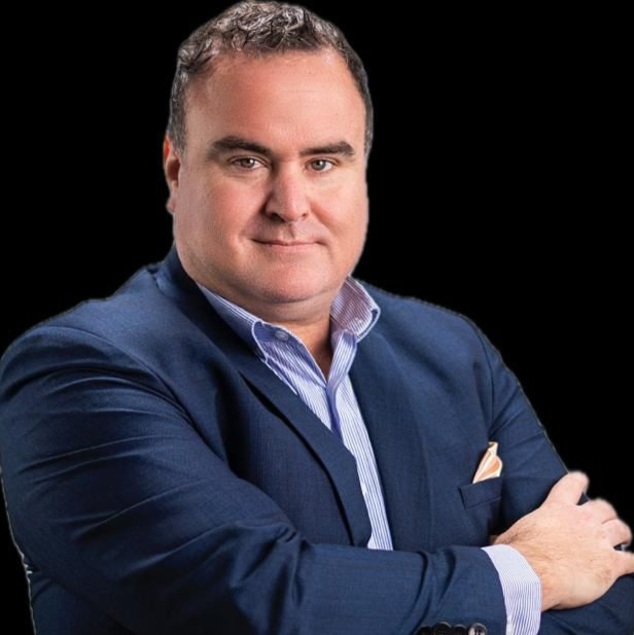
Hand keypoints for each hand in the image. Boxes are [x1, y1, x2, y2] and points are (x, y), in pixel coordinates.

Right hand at [494, 471, 633, 610]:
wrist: (531, 573)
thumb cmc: (517, 553)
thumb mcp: (511, 534)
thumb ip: (513, 532)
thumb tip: (494, 539)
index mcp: (556, 508)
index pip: (573, 484)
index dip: (580, 480)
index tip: (583, 480)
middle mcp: (581, 520)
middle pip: (605, 507)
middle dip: (606, 513)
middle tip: (603, 520)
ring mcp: (598, 541)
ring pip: (621, 529)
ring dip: (621, 534)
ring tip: (620, 540)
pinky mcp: (610, 565)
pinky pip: (631, 560)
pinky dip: (633, 562)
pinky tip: (631, 565)